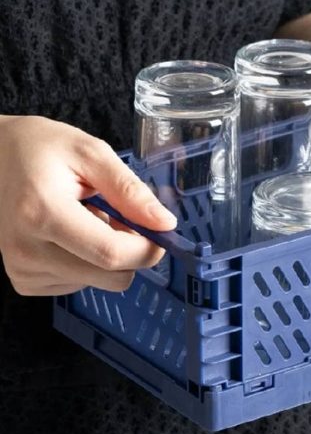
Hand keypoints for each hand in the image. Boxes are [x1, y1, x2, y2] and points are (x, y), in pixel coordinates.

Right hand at [0, 116, 176, 295]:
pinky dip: (87, 262)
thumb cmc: (41, 149)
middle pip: (111, 277)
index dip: (148, 248)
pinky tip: (72, 234)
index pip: (111, 254)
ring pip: (99, 282)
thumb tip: (165, 223)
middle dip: (131, 251)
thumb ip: (130, 191)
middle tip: (119, 217)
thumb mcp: (91, 153)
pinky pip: (80, 283)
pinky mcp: (24, 280)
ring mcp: (22, 269)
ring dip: (107, 255)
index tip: (160, 232)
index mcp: (43, 213)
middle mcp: (27, 250)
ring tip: (86, 219)